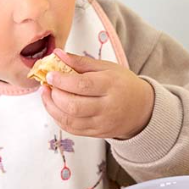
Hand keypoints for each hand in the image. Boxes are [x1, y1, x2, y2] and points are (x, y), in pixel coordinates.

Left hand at [40, 49, 154, 139]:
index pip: (82, 85)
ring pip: (70, 121)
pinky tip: (55, 107)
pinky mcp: (97, 134)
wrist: (141, 109)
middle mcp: (107, 107)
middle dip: (55, 95)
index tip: (50, 74)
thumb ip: (81, 62)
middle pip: (74, 106)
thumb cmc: (122, 84)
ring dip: (52, 108)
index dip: (62, 81)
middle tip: (47, 85)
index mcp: (111, 86)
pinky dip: (59, 118)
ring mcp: (102, 123)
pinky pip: (72, 129)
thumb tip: (57, 54)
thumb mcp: (107, 67)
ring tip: (47, 95)